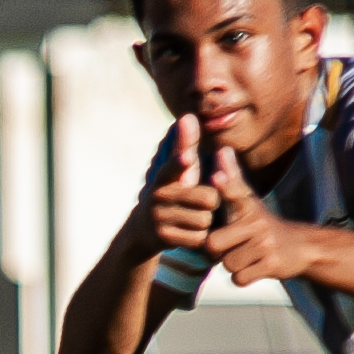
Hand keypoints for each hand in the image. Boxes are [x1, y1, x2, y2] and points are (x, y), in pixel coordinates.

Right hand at [142, 114, 220, 252]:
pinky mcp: (162, 238)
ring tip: (191, 218)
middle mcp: (157, 196)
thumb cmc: (170, 191)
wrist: (142, 230)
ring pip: (204, 220)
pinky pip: (198, 238)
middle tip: (199, 204)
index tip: (187, 158)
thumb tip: (188, 115)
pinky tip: (188, 233)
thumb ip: (185, 144)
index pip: (172, 168)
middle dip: (211, 203)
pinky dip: (199, 238)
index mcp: (163, 177)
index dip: (180, 164)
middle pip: (207, 199)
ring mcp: (158, 218)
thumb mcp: (176, 170)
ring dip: (205, 221)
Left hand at [204, 149, 312, 284]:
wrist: (299, 247)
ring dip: (232, 264)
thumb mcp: (248, 201)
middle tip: (231, 246)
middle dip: (217, 251)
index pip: (235, 193)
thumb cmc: (260, 225)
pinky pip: (240, 278)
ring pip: (227, 264)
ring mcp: (266, 244)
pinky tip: (254, 266)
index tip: (216, 177)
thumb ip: (232, 178)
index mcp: (248, 206)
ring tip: (246, 254)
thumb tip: (222, 148)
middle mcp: (257, 223)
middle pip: (213, 244)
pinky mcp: (272, 264)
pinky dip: (243, 277)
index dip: (226, 186)